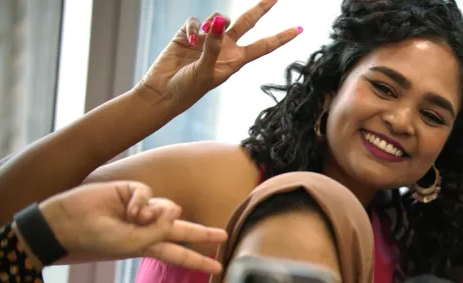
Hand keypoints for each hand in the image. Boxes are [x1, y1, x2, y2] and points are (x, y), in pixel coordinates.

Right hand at [38, 181, 225, 271]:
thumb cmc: (101, 239)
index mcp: (150, 247)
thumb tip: (176, 211)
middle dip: (203, 233)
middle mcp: (150, 229)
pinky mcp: (134, 192)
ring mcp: (142, 210)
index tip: (218, 268)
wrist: (72, 221)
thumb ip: (159, 231)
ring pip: (169, 208)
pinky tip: (127, 207)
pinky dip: (141, 201)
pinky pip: (150, 194)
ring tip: (135, 218)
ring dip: (155, 213)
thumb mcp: (134, 244)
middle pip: (183, 230)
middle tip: (224, 234)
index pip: (180, 255)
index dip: (200, 261)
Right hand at [137, 0, 301, 110]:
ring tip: (204, 35)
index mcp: (237, 60)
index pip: (264, 46)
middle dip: (260, 9)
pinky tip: (188, 40)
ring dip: (214, 22)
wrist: (162, 92)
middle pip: (247, 22)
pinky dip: (193, 28)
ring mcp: (208, 39)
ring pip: (219, 18)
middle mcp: (225, 47)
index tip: (300, 29)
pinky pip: (196, 21)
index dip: (282, 37)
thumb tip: (219, 23)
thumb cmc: (188, 90)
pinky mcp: (189, 34)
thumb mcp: (206, 72)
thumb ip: (214, 47)